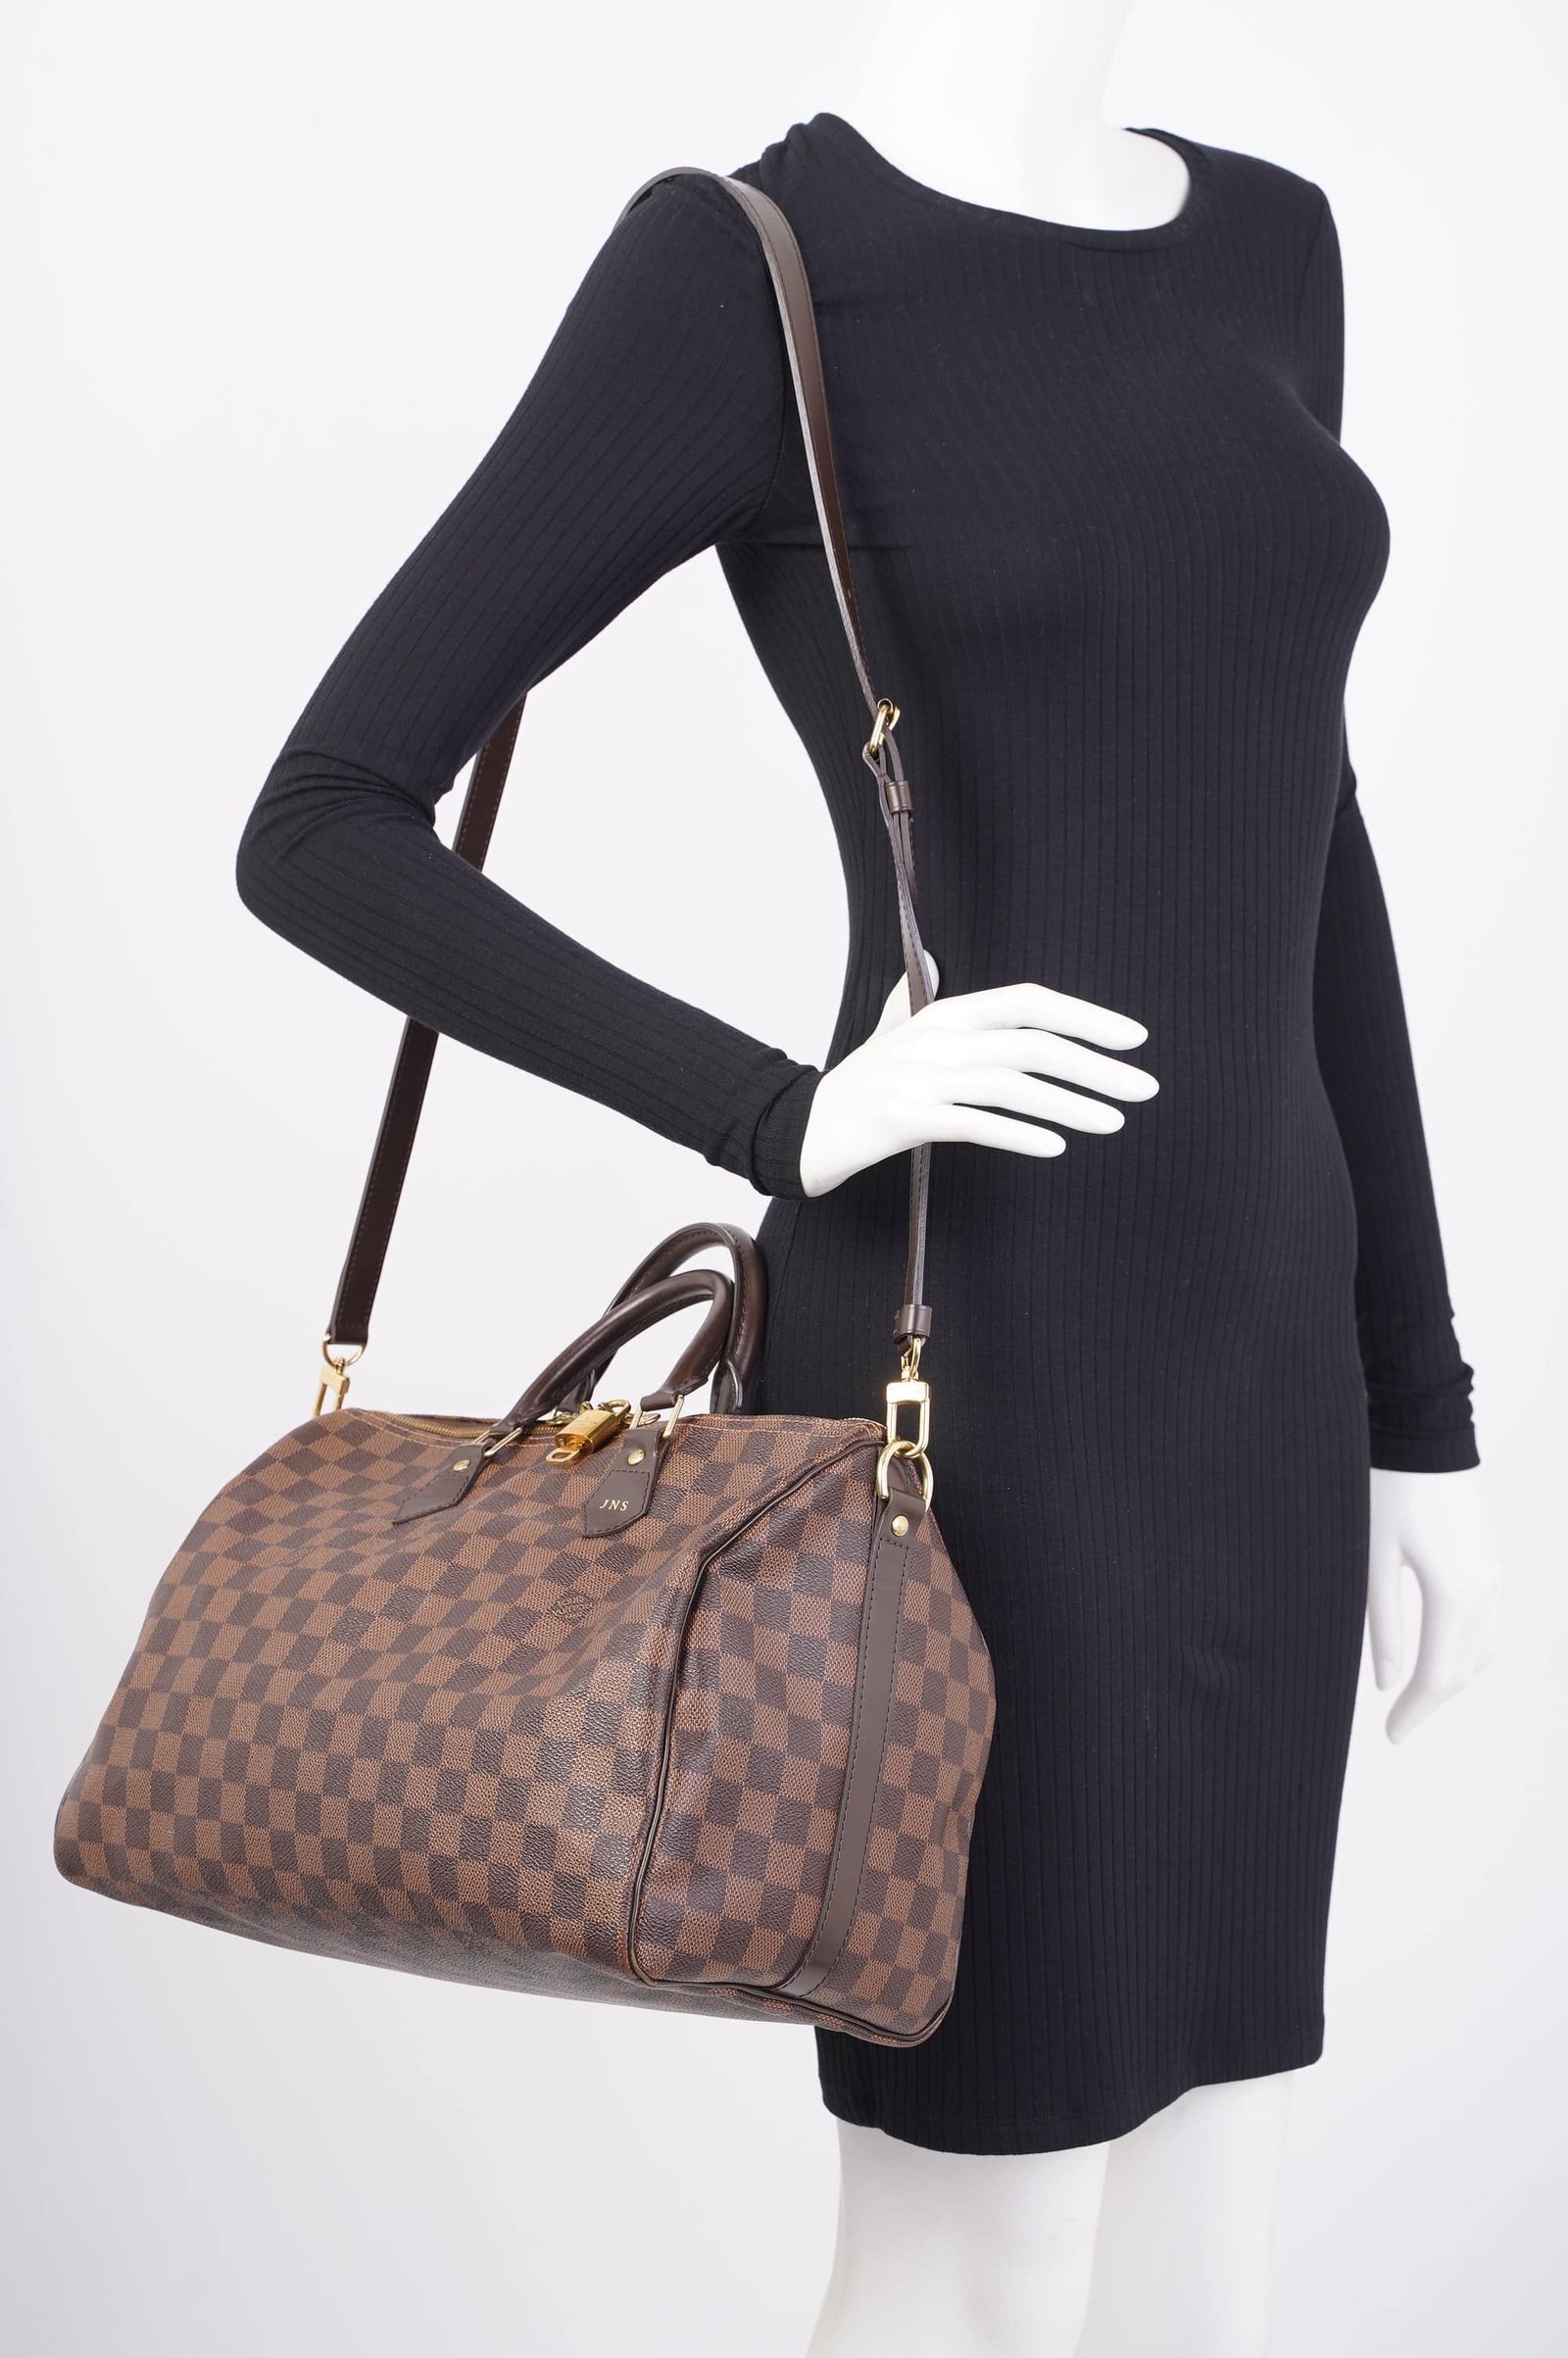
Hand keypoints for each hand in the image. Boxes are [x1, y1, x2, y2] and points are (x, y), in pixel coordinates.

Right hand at [797, 956, 1158, 1197]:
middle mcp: (935, 1039)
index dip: (1085, 1015)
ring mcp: (918, 1078)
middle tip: (1145, 1089)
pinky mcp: (904, 1118)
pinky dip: (1018, 1133)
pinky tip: (1056, 1145)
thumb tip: (931, 955)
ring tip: (1114, 1121)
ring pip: (1011, 1085)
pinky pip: (974, 1122)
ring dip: (1071, 1104)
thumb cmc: (858, 1081)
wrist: (802, 1128)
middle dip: (1096, 1067)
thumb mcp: (888, 1029)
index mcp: (944, 1013)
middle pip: (1032, 1045)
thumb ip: (916, 992)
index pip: (1027, 1002)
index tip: (1133, 1038)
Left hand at [1368, 1465, 1502, 1741]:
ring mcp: (1494, 1572)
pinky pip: (1489, 1622)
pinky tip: (1439, 1651)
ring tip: (1416, 1695)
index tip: (1392, 1736)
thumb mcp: (1372, 1557)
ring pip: (1484, 1649)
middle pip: (1467, 1669)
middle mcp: (1485, 1589)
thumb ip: (1381, 1624)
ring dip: (1454, 1677)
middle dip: (1433, 1702)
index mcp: (1454, 1592)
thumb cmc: (1388, 1488)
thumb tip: (1386, 1683)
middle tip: (1400, 1724)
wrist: (1424, 1427)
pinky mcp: (1492, 1558)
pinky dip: (1467, 1649)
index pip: (1438, 1675)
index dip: (1416, 1712)